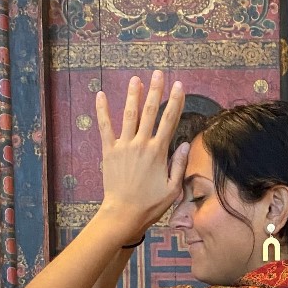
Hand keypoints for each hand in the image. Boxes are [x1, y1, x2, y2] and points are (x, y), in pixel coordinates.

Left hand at [95, 71, 189, 244]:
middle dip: (155, 91)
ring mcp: (123, 146)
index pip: (169, 121)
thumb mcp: (172, 188)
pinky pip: (105, 127)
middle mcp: (141, 144)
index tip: (179, 86)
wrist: (123, 213)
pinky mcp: (109, 151)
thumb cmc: (150, 205)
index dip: (176, 101)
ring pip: (129, 115)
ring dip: (133, 95)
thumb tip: (186, 144)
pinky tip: (100, 95)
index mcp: (158, 152)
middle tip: (159, 74)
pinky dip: (102, 111)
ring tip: (136, 79)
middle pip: (150, 112)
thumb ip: (179, 165)